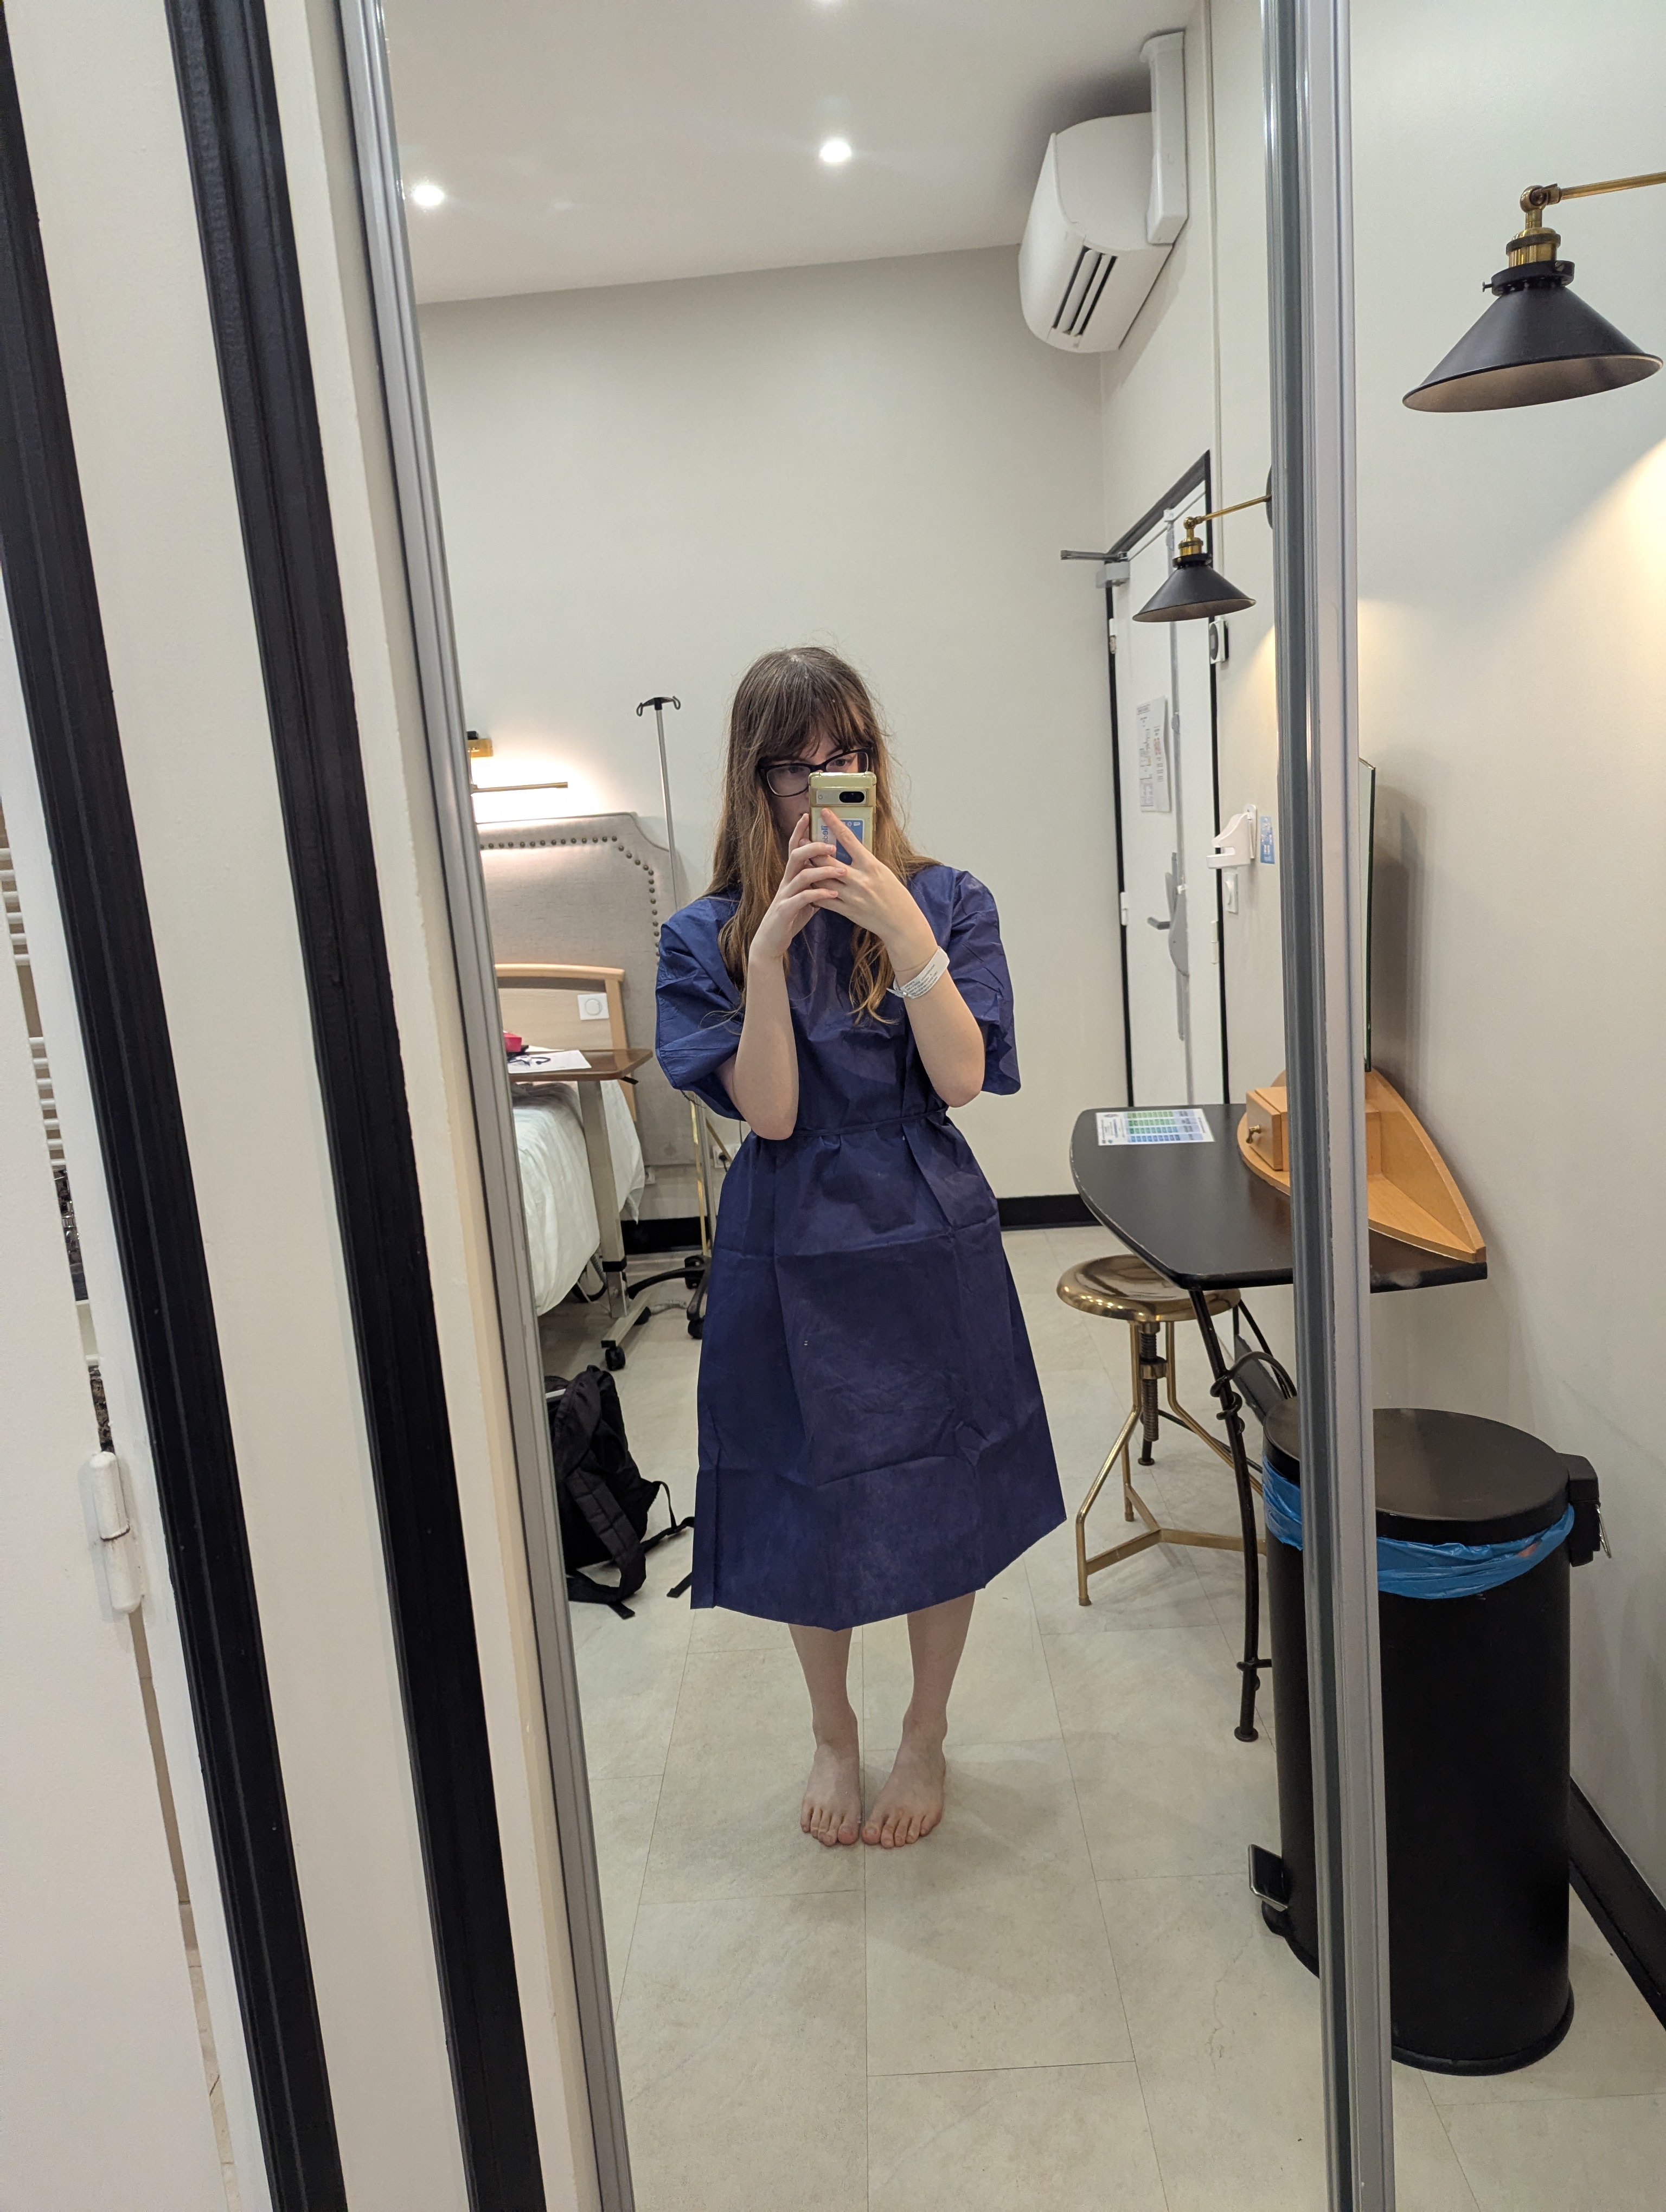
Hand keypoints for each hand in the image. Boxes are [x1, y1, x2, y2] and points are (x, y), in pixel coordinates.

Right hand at [748, 815, 847, 965]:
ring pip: (802, 875)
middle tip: (833, 845)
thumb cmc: (789, 918)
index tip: (808, 815)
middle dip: (814, 847)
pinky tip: (833, 894)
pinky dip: (819, 894)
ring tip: (842, 870)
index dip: (799, 831)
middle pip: (796, 855)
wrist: (771, 940)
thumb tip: (831, 875)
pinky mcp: (785, 910)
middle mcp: (786, 882)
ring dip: (823, 871)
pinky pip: (802, 898)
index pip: (794, 848)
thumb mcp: (804, 898)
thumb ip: (815, 885)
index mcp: (791, 876)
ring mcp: (785, 895)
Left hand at [818, 811, 936, 974]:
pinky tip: (808, 884)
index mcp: (872, 866)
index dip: (834, 824)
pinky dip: (814, 891)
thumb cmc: (895, 895)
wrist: (901, 923)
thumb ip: (865, 861)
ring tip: (801, 860)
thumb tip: (849, 848)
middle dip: (813, 849)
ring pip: (822, 880)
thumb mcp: (883, 872)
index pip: (849, 839)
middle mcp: (860, 880)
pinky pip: (824, 899)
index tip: (824, 812)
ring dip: (810, 869)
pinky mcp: (847, 911)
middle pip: (828, 861)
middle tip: (803, 839)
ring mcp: (852, 896)